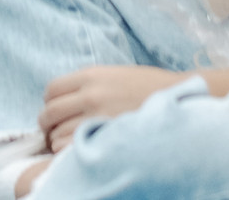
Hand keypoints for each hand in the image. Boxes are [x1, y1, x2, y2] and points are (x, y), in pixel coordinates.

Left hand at [39, 66, 188, 151]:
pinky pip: (71, 150)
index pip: (51, 90)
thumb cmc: (148, 88)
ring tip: (72, 143)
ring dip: (59, 141)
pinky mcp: (107, 139)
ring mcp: (98, 118)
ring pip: (57, 135)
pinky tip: (83, 150)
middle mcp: (91, 95)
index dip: (50, 103)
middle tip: (57, 131)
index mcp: (90, 76)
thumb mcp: (114, 75)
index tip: (57, 112)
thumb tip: (64, 101)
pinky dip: (70, 153)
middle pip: (49, 113)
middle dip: (49, 124)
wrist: (179, 99)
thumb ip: (87, 85)